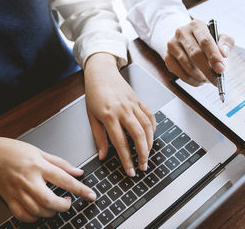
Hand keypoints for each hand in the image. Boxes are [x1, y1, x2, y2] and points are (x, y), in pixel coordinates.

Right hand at [0, 136, 95, 222]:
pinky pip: (22, 215)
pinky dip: (34, 217)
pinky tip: (40, 211)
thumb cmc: (13, 150)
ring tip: (56, 205)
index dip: (81, 189)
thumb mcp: (40, 151)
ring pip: (37, 210)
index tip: (91, 195)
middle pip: (50, 200)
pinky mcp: (8, 199)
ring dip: (51, 212)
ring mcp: (17, 191)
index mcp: (38, 165)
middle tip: (68, 202)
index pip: (64, 179)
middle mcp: (28, 180)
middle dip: (63, 206)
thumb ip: (60, 163)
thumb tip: (78, 172)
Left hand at [84, 53, 155, 176]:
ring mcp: (133, 105)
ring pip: (147, 127)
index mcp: (109, 116)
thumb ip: (98, 137)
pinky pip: (150, 116)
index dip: (126, 159)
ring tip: (147, 155)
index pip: (120, 143)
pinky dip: (153, 128)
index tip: (130, 171)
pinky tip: (151, 137)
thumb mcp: (91, 117)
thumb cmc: (94, 94)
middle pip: (138, 136)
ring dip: (150, 144)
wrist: (102, 73)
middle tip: (143, 166)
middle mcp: (123, 110)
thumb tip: (103, 155)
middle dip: (142, 154)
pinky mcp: (139, 101)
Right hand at [164, 19, 234, 85]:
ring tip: (209, 79)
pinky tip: (199, 80)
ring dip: (200, 77)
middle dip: (208, 71)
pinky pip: (180, 74)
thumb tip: (224, 54)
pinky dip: (192, 81)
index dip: (214, 57)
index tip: (221, 70)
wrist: (187, 39)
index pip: (205, 41)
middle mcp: (182, 32)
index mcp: (196, 25)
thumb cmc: (207, 40)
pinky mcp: (167, 57)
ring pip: (187, 67)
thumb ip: (226, 43)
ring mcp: (172, 45)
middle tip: (217, 81)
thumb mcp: (220, 37)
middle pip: (195, 55)